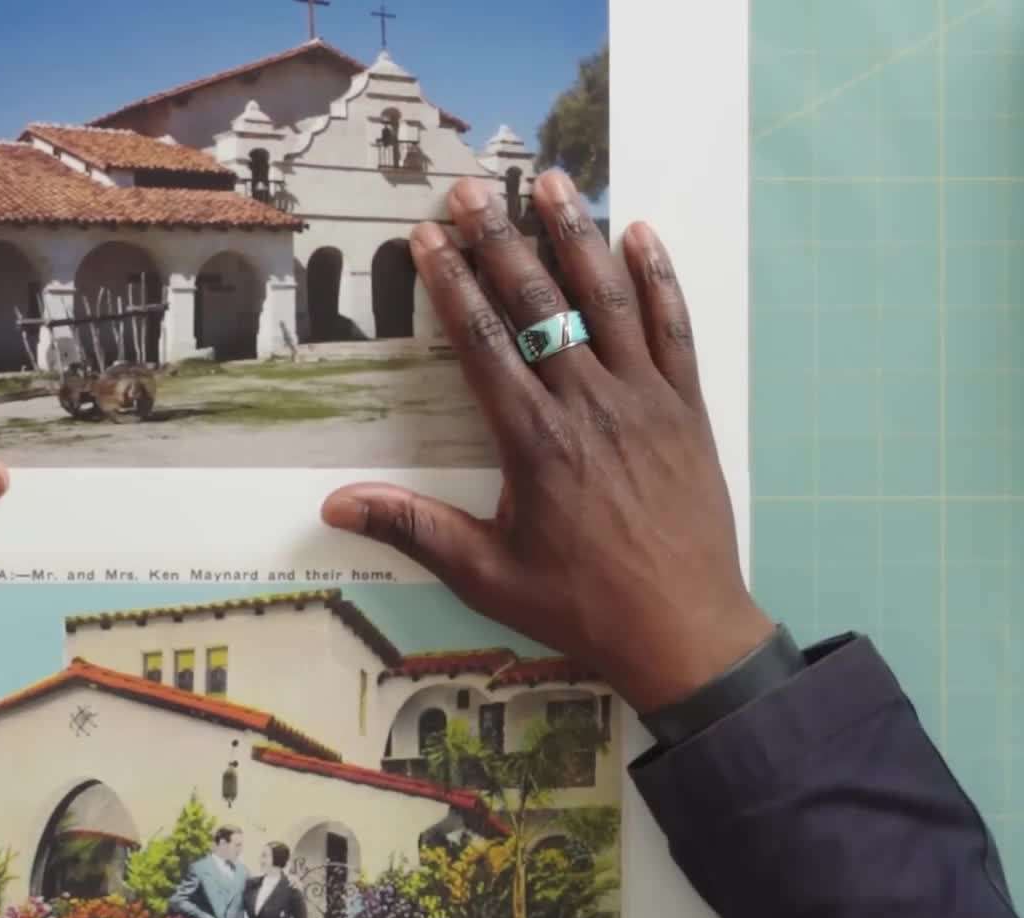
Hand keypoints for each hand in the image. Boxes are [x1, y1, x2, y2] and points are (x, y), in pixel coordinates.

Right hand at [321, 170, 769, 712]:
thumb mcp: (487, 575)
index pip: (484, 343)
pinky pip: (675, 329)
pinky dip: (659, 278)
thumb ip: (414, 528)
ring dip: (577, 235)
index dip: (452, 284)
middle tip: (471, 188)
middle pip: (540, 304)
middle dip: (501, 240)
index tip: (427, 237)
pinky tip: (641, 234)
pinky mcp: (688, 410)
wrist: (684, 632)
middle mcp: (590, 407)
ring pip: (609, 300)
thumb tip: (335, 505)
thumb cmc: (580, 607)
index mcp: (534, 443)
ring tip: (550, 181)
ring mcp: (646, 402)